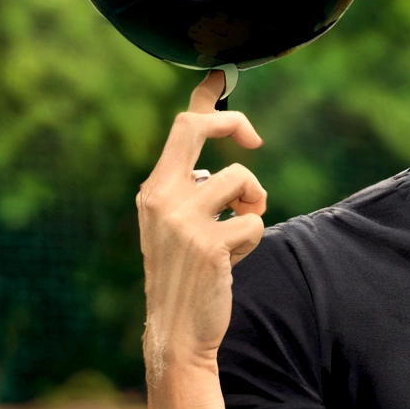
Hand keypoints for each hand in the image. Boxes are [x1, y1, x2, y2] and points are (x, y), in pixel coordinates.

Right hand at [137, 71, 265, 378]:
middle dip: (233, 123)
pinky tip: (235, 259)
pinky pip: (255, 219)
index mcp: (154, 190)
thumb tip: (232, 168)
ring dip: (254, 203)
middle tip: (254, 139)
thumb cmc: (186, 277)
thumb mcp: (178, 228)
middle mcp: (162, 196)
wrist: (176, 330)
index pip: (180, 128)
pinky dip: (253, 237)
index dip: (206, 98)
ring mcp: (184, 218)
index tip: (224, 77)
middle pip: (198, 128)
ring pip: (242, 178)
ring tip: (238, 232)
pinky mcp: (209, 242)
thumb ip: (194, 195)